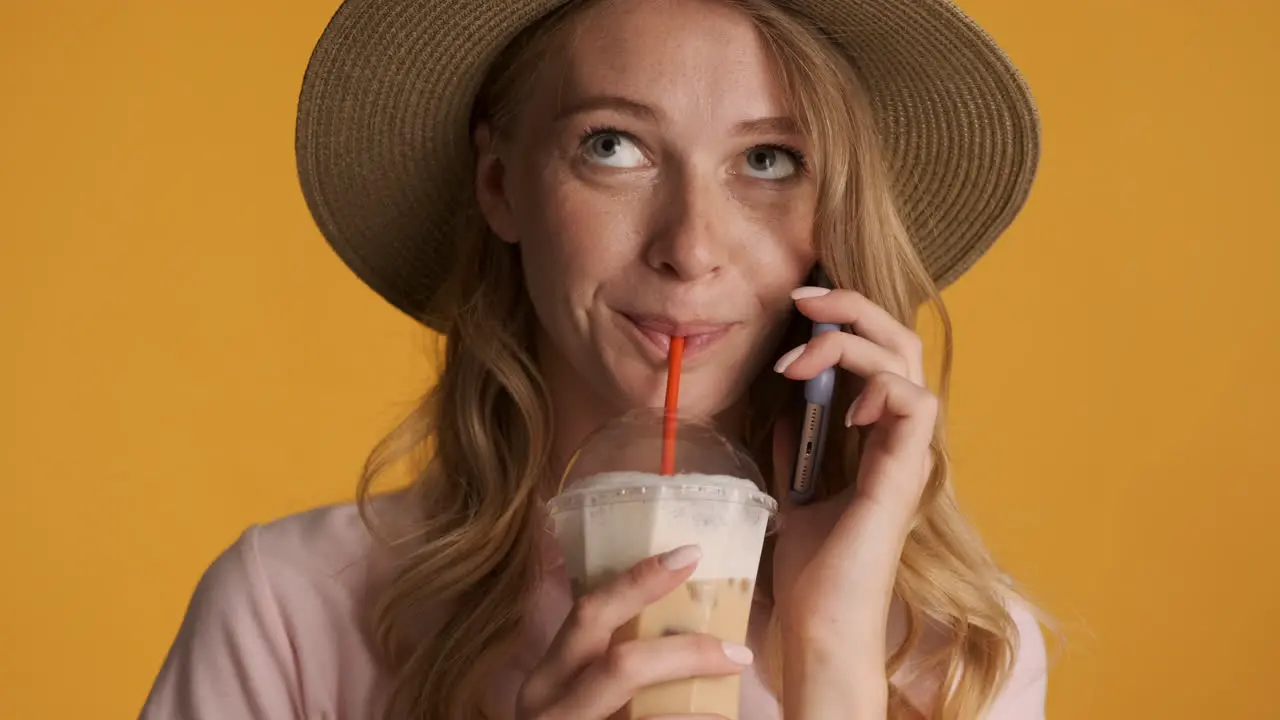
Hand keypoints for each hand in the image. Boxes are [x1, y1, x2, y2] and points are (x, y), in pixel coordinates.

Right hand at [516, 545, 754, 719]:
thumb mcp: (575, 697)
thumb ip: (606, 664)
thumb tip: (679, 625)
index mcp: (547, 680)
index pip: (588, 613)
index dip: (639, 580)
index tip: (690, 554)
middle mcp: (551, 710)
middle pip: (621, 665)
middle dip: (686, 653)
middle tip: (737, 652)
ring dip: (701, 716)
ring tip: (734, 715)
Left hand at [769, 286, 937, 644]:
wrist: (818, 625)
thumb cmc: (812, 571)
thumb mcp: (793, 492)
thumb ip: (797, 449)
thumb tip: (784, 410)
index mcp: (878, 439)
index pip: (879, 354)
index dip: (844, 320)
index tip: (796, 310)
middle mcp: (899, 440)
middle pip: (901, 341)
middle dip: (853, 306)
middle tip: (803, 299)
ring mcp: (906, 455)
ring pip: (907, 361)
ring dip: (850, 344)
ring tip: (797, 364)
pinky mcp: (903, 475)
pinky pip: (914, 404)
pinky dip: (879, 387)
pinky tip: (842, 407)